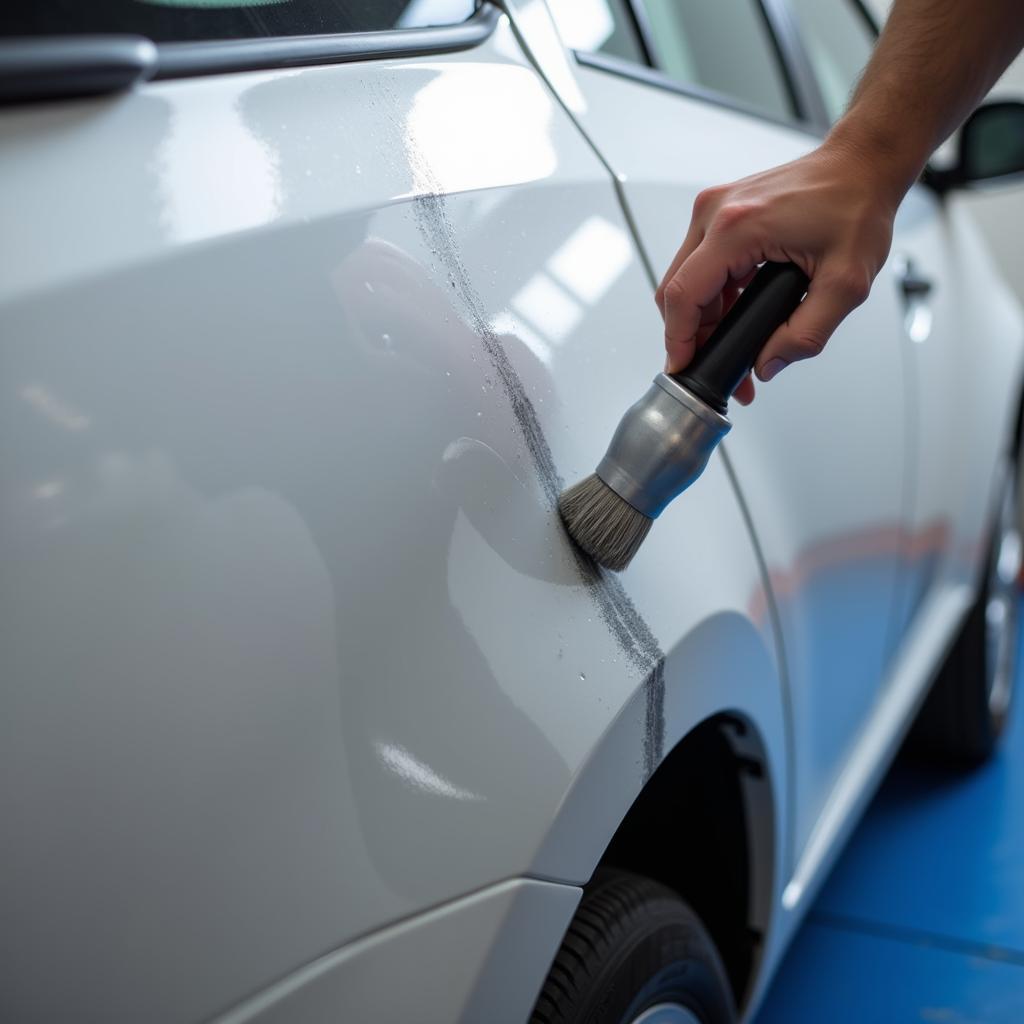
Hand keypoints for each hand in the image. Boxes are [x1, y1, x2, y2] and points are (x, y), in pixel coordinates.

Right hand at [655, 140, 898, 402]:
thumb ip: (806, 334)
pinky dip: (711, 293)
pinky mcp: (721, 210)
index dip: (678, 339)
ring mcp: (715, 208)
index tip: (683, 367)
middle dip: (691, 334)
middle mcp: (716, 212)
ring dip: (702, 315)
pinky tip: (737, 311)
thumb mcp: (845, 284)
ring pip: (684, 278)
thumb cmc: (857, 206)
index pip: (682, 296)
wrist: (863, 166)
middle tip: (719, 364)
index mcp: (737, 227)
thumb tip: (767, 364)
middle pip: (675, 290)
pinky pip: (699, 262)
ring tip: (732, 341)